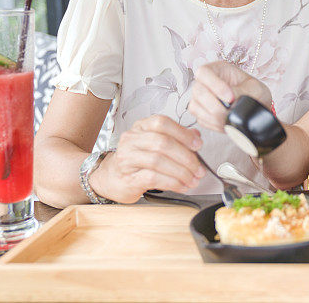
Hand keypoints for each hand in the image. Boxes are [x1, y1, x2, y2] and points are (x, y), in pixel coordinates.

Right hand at [90, 115, 205, 202]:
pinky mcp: (128, 178)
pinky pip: (153, 178)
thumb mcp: (154, 144)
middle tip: (198, 169)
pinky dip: (172, 182)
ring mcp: (127, 158)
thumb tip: (196, 137)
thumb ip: (175, 138)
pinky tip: (181, 186)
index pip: (162, 123)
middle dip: (186, 157)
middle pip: (162, 143)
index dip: (183, 133)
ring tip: (192, 179)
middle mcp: (132, 139)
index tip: (198, 145)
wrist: (110, 178)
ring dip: (181, 172)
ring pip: (158, 160)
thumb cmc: (135, 160)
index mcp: (141, 127)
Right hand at [188, 61, 272, 131]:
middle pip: (198, 90)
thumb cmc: (255, 92)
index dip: (215, 85)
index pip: (204, 72)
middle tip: (229, 111)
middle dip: (214, 104)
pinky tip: (225, 123)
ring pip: (195, 106)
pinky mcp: (202, 113)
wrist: (257, 106)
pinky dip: (213, 124)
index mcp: (218, 69)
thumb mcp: (254, 88)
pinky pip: (200, 120)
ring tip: (229, 118)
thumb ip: (240, 91)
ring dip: (213, 116)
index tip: (230, 98)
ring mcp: (201, 98)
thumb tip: (229, 102)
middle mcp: (206, 82)